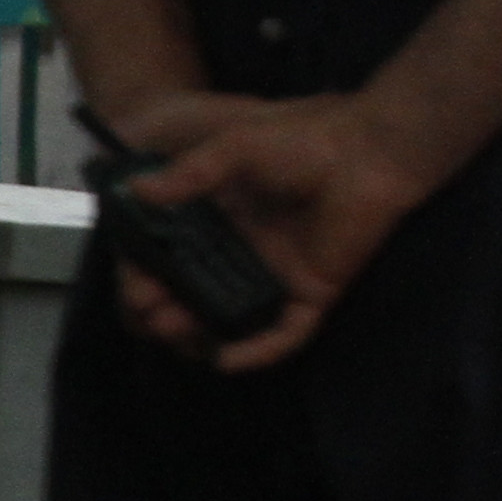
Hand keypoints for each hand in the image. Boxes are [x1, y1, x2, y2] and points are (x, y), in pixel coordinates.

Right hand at [111, 92, 445, 373]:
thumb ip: (190, 172)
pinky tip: (227, 359)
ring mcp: (280, 276)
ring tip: (173, 331)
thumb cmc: (304, 141)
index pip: (173, 258)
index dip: (147, 275)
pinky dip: (258, 351)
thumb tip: (138, 190)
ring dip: (201, 332)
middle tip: (147, 311)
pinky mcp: (314, 292)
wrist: (369, 150)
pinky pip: (286, 333)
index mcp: (224, 221)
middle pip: (196, 295)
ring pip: (233, 320)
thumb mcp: (235, 147)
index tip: (132, 284)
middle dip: (165, 309)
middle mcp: (247, 252)